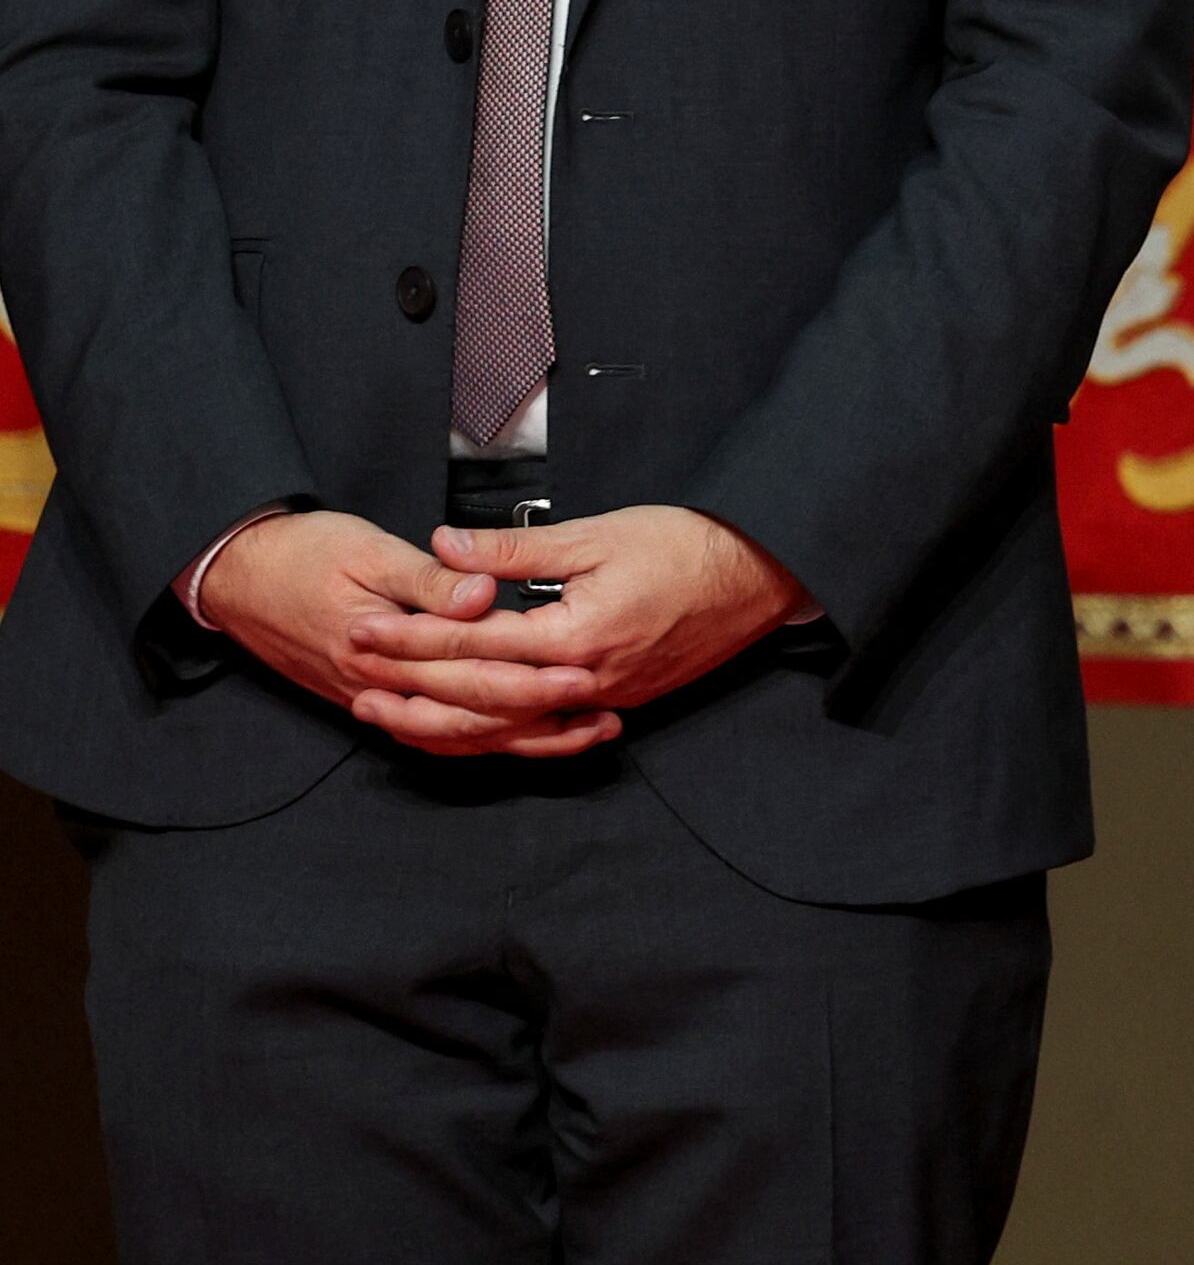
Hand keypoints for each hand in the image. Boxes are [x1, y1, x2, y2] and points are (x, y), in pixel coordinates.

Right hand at [192, 510, 559, 742]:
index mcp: (384, 649)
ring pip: (456, 738)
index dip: (531, 678)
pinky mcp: (372, 699)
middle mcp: (379, 688)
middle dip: (541, 718)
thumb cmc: (303, 554)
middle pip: (471, 717)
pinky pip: (432, 735)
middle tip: (603, 712)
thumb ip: (429, 580)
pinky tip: (519, 738)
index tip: (584, 672)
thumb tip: (483, 597)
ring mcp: (374, 700)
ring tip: (583, 732)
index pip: (470, 675)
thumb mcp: (368, 551)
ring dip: (520, 738)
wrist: (237, 576)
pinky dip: (478, 741)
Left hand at [335, 504, 815, 756]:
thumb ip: (515, 548)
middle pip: (479, 696)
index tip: (366, 629)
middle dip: (412, 685)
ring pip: (507, 726)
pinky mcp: (619, 701)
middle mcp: (585, 681)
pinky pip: (543, 728)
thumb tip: (446, 545)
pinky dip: (497, 730)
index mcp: (575, 636)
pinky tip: (467, 727)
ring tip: (395, 712)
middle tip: (358, 676)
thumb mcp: (598, 533)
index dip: (412, 638)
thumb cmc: (691, 545)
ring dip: (445, 720)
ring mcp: (604, 699)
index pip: (472, 644)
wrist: (763, 574)